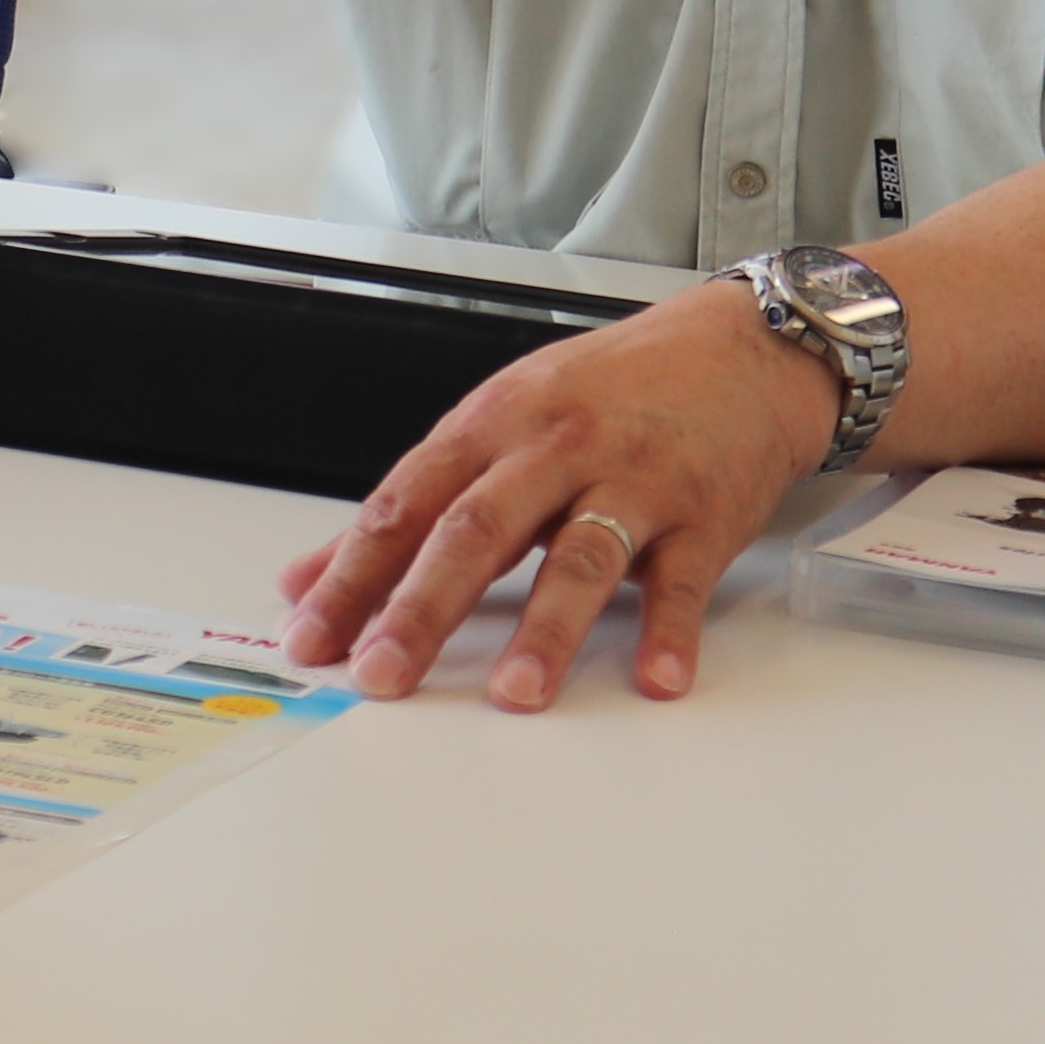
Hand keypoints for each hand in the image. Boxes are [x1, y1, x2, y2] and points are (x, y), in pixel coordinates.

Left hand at [275, 281, 829, 711]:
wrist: (737, 349)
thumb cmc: (608, 392)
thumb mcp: (495, 426)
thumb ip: (409, 507)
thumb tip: (307, 576)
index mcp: (490, 425)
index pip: (403, 504)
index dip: (351, 574)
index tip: (311, 637)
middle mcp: (553, 448)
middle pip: (475, 530)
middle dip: (422, 607)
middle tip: (382, 675)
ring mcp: (631, 480)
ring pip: (578, 556)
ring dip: (546, 629)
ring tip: (514, 694)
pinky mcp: (703, 513)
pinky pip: (684, 579)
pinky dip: (670, 630)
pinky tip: (657, 678)